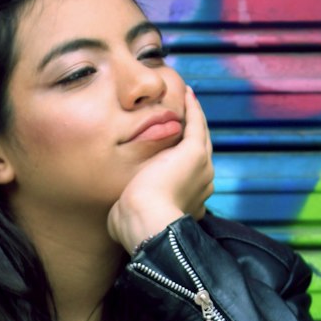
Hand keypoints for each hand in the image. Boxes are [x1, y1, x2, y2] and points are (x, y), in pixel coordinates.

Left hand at [107, 85, 214, 253]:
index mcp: (191, 202)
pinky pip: (196, 124)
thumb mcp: (132, 217)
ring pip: (200, 136)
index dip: (182, 162)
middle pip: (200, 153)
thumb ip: (130, 211)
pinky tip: (187, 94)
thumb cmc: (133, 227)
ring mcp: (202, 168)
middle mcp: (203, 184)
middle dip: (193, 135)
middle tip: (187, 116)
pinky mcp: (194, 153)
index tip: (173, 150)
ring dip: (195, 117)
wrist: (146, 223)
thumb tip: (117, 214)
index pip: (190, 177)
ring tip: (188, 99)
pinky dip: (193, 109)